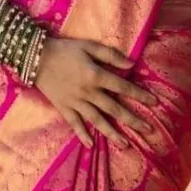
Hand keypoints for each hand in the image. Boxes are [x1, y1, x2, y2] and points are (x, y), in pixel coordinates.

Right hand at [35, 37, 156, 148]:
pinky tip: (91, 145)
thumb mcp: (89, 46)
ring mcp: (75, 102)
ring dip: (112, 133)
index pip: (123, 88)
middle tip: (149, 130)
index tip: (155, 102)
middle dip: (133, 120)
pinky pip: (75, 124)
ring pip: (97, 120)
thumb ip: (111, 55)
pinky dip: (82, 134)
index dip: (140, 95)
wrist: (36, 57)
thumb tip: (131, 65)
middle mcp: (88, 92)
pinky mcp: (63, 108)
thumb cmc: (65, 49)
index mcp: (96, 75)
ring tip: (126, 144)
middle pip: (115, 109)